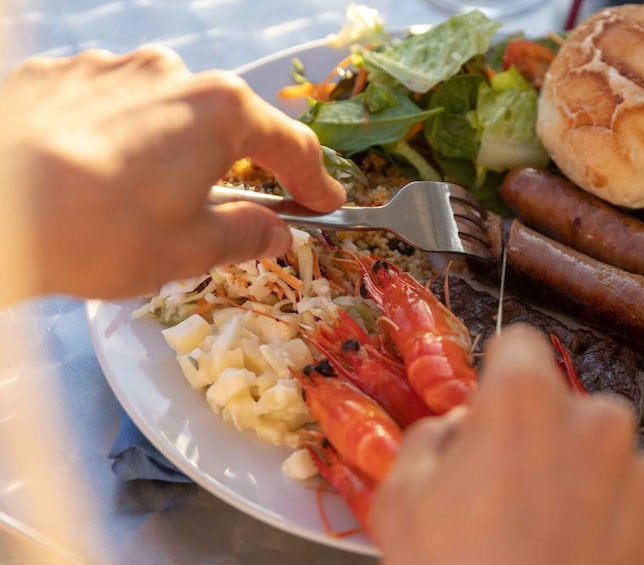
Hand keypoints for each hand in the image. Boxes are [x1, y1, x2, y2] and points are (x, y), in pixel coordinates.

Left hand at [0, 46, 344, 302]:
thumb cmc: (98, 233)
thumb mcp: (190, 250)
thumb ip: (246, 236)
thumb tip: (274, 232)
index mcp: (218, 111)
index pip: (289, 145)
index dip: (313, 179)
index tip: (324, 203)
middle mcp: (170, 74)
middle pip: (223, 123)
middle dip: (231, 167)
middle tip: (225, 211)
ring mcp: (109, 68)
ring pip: (162, 113)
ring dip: (168, 151)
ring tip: (139, 200)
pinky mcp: (57, 76)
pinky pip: (107, 106)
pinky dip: (115, 138)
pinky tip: (92, 175)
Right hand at [372, 325, 643, 564]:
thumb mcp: (401, 498)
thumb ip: (432, 439)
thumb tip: (461, 431)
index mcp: (528, 403)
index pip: (520, 345)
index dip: (500, 373)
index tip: (493, 406)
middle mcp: (599, 427)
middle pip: (570, 407)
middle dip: (545, 436)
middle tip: (510, 491)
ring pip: (610, 462)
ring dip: (584, 484)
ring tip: (547, 538)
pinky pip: (638, 518)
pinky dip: (615, 533)